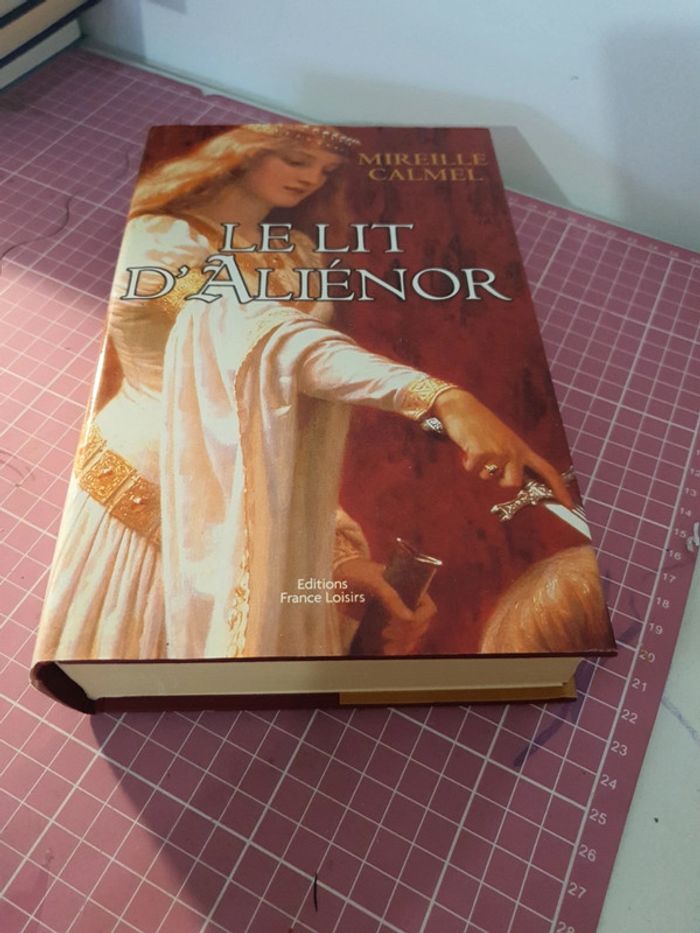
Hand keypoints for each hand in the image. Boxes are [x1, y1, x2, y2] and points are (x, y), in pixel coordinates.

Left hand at [335, 558, 436, 653]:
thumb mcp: (374, 581)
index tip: (405, 623)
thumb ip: (390, 597)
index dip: (420, 619)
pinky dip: (394, 649)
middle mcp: (407, 604)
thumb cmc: (358, 572)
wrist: (339, 576)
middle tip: (386, 633)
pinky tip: (385, 652)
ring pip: (410, 637)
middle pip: (420, 627)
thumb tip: (408, 619)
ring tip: (386, 648)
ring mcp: (396, 617)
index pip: (428, 609)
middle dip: (408, 634)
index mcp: (411, 589)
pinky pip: (396, 642)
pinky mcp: (385, 626)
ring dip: (402, 645)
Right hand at [433, 388, 573, 507]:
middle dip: (498, 482)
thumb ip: (510, 460)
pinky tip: (467, 448)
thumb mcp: (502, 441)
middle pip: (513, 484)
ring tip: (476, 451)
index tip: (569, 504)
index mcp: (521, 448)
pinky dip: (466, 463)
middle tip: (488, 468)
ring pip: (488, 478)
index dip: (559, 488)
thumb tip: (510, 483)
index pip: (547, 470)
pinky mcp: (482, 452)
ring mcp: (499, 451)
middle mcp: (514, 450)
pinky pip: (471, 470)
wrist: (461, 407)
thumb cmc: (480, 426)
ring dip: (479, 469)